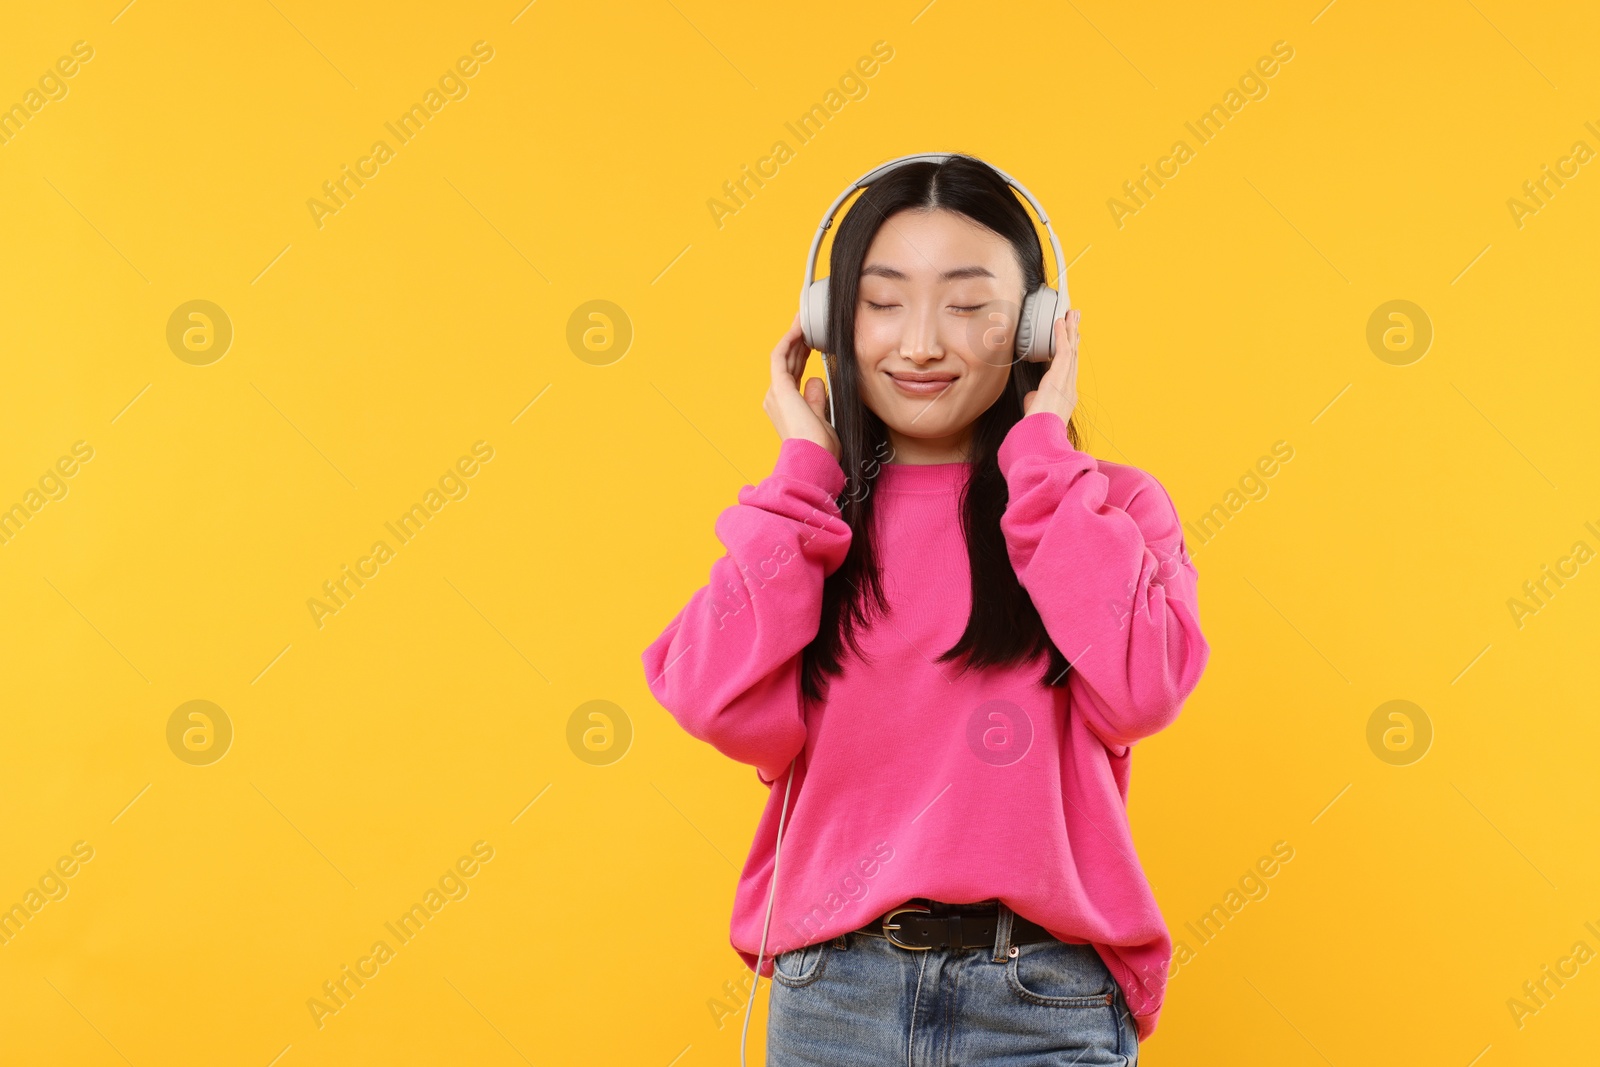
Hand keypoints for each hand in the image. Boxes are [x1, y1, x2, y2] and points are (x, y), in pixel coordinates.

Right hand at [764, 312, 840, 459]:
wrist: (813, 457)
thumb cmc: (820, 448)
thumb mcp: (822, 418)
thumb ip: (817, 399)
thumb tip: (816, 380)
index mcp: (786, 405)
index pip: (794, 372)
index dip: (802, 354)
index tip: (814, 341)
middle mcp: (776, 397)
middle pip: (788, 362)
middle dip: (799, 341)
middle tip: (809, 323)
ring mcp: (776, 392)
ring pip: (784, 356)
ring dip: (794, 336)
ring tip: (804, 319)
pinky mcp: (779, 388)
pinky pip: (780, 357)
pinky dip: (789, 341)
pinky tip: (798, 328)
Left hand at [1022, 308, 1080, 421]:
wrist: (1041, 435)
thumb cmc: (1038, 428)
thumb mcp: (1037, 413)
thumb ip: (1036, 401)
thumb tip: (1032, 397)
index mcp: (1066, 395)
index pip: (1069, 368)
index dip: (1072, 351)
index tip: (1073, 338)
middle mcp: (1070, 386)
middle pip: (1074, 354)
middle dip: (1074, 335)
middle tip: (1076, 318)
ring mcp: (1067, 380)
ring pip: (1071, 349)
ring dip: (1071, 330)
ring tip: (1072, 313)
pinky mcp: (1060, 376)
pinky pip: (1062, 351)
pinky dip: (1061, 335)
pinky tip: (1060, 322)